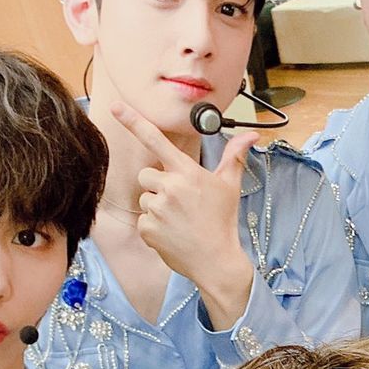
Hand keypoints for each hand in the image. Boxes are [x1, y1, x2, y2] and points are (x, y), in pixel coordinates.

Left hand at [112, 102, 258, 330]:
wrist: (216, 261)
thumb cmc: (223, 222)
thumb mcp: (230, 186)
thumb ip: (234, 156)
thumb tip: (251, 135)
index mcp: (187, 172)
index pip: (156, 140)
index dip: (133, 121)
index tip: (117, 107)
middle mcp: (170, 187)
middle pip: (146, 175)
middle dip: (157, 185)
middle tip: (179, 202)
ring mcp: (157, 209)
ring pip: (144, 198)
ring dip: (157, 207)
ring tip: (178, 220)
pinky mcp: (148, 229)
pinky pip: (143, 220)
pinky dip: (154, 227)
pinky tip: (172, 233)